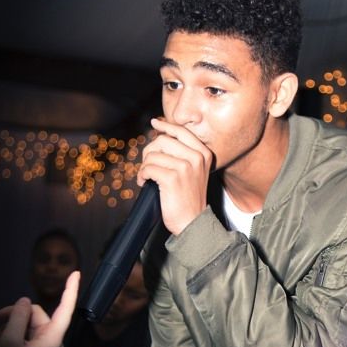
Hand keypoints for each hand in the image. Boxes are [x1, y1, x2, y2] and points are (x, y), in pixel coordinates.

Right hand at [0, 271, 79, 346]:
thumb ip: (17, 318)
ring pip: (22, 324)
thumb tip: (23, 302)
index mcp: (51, 337)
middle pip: (33, 314)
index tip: (76, 273)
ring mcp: (39, 346)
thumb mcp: (9, 343)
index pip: (65, 308)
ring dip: (4, 328)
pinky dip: (5, 336)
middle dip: (12, 314)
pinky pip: (18, 336)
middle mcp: (49, 340)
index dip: (70, 289)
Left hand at [138, 118, 212, 234]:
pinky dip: (142, 176)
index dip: (165, 126)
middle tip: (148, 166)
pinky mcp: (172, 178)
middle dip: (149, 152)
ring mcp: (185, 167)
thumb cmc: (189, 198)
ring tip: (148, 178)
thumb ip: (184, 154)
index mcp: (204, 154)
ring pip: (152, 155)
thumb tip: (161, 135)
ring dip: (145, 167)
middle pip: (162, 140)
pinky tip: (145, 183)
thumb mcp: (195, 172)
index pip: (181, 131)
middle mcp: (197, 158)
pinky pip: (148, 168)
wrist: (193, 222)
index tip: (155, 123)